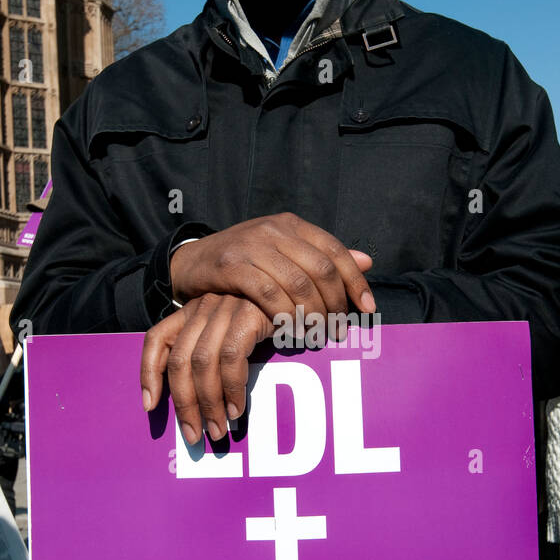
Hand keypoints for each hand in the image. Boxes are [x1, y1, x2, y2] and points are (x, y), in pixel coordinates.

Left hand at [141, 294, 274, 444]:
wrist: (301, 294)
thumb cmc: (267, 319)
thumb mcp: (233, 330)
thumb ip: (214, 355)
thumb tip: (201, 403)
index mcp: (192, 311)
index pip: (156, 338)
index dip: (148, 373)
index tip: (150, 406)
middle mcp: (203, 307)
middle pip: (179, 360)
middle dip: (184, 404)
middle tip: (193, 435)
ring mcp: (225, 309)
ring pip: (202, 363)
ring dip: (208, 403)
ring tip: (217, 430)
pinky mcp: (248, 315)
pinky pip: (231, 359)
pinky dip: (231, 389)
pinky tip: (236, 409)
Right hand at [170, 213, 374, 322]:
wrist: (191, 261)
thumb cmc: (244, 261)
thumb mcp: (284, 252)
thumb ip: (322, 257)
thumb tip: (368, 261)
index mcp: (292, 224)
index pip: (335, 252)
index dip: (356, 282)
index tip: (368, 309)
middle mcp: (275, 230)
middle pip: (321, 271)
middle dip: (335, 305)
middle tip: (338, 330)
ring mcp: (252, 245)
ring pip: (298, 285)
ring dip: (313, 316)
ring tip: (317, 335)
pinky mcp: (232, 265)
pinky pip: (269, 295)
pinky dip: (285, 316)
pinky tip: (290, 331)